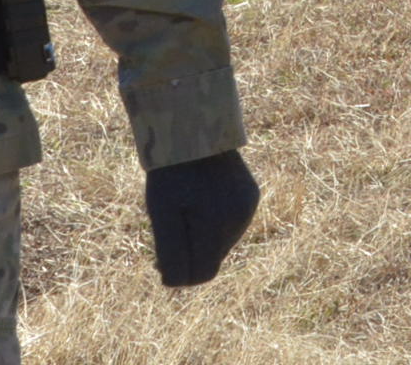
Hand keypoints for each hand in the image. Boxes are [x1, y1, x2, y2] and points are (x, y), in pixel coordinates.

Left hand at [145, 151, 259, 287]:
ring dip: (201, 235)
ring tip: (184, 206)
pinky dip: (214, 220)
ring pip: (221, 241)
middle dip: (189, 252)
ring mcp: (248, 208)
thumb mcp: (162, 215)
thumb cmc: (171, 172)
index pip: (202, 275)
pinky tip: (201, 198)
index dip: (179, 273)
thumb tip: (173, 283)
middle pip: (211, 259)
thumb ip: (170, 253)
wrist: (193, 126)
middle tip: (167, 228)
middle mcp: (239, 221)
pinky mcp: (251, 195)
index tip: (160, 260)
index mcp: (217, 227)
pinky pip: (230, 223)